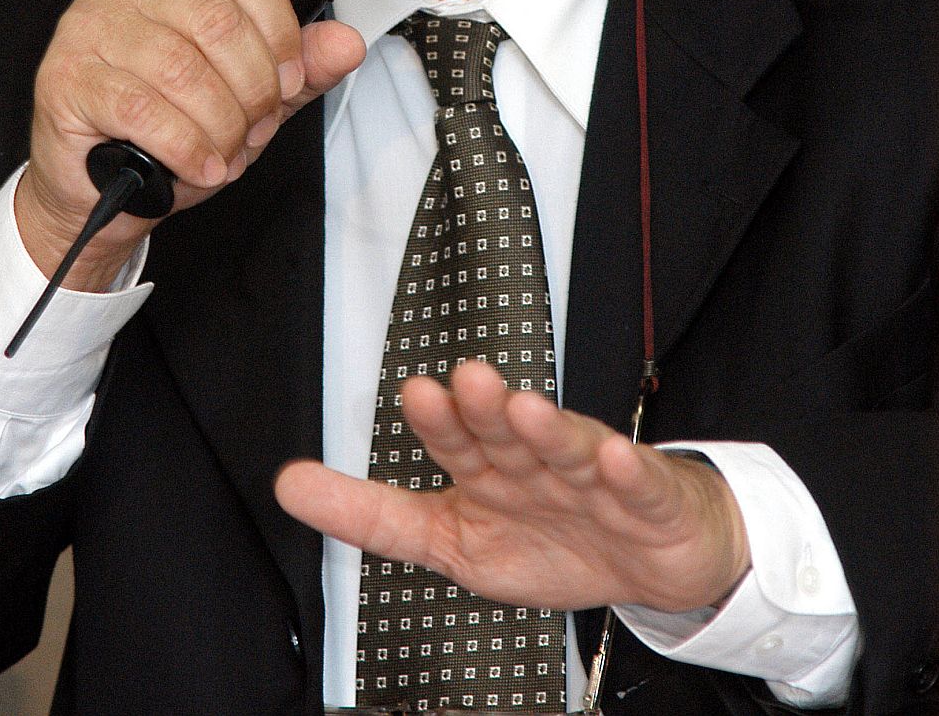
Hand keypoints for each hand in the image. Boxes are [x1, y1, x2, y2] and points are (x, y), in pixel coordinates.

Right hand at [16, 0, 364, 288]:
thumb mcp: (249, 94)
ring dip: (221, 124)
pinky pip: (143, 110)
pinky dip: (186, 146)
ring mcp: (86, 28)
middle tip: (257, 128)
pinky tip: (200, 165)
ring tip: (227, 152)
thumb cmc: (170, 129)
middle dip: (253, 88)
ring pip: (182, 69)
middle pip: (216, 20)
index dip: (279, 30)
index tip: (291, 81)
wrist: (99, 188)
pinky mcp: (64, 79)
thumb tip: (348, 44)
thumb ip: (302, 67)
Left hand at [275, 360, 750, 612]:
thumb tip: (288, 484)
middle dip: (487, 410)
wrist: (650, 557)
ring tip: (524, 410)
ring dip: (548, 429)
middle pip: (508, 434)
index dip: (437, 423)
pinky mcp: (646, 499)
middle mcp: (534, 462)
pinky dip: (626, 471)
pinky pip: (636, 485)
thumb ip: (372, 516)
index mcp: (488, 470)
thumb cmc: (551, 539)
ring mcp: (592, 477)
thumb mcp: (450, 541)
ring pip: (567, 449)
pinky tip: (614, 458)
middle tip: (466, 381)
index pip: (455, 442)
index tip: (415, 394)